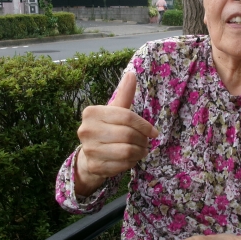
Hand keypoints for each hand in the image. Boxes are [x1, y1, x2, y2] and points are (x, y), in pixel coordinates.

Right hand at [75, 72, 158, 194]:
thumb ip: (124, 94)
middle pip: (127, 135)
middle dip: (142, 140)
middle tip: (147, 142)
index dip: (144, 125)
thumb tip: (132, 74)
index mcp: (91, 112)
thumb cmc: (106, 129)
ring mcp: (89, 149)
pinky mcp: (94, 166)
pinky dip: (131, 163)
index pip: (126, 117)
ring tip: (141, 150)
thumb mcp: (114, 111)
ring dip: (139, 152)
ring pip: (126, 151)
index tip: (153, 132)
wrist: (89, 156)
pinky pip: (122, 165)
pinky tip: (131, 159)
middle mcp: (86, 130)